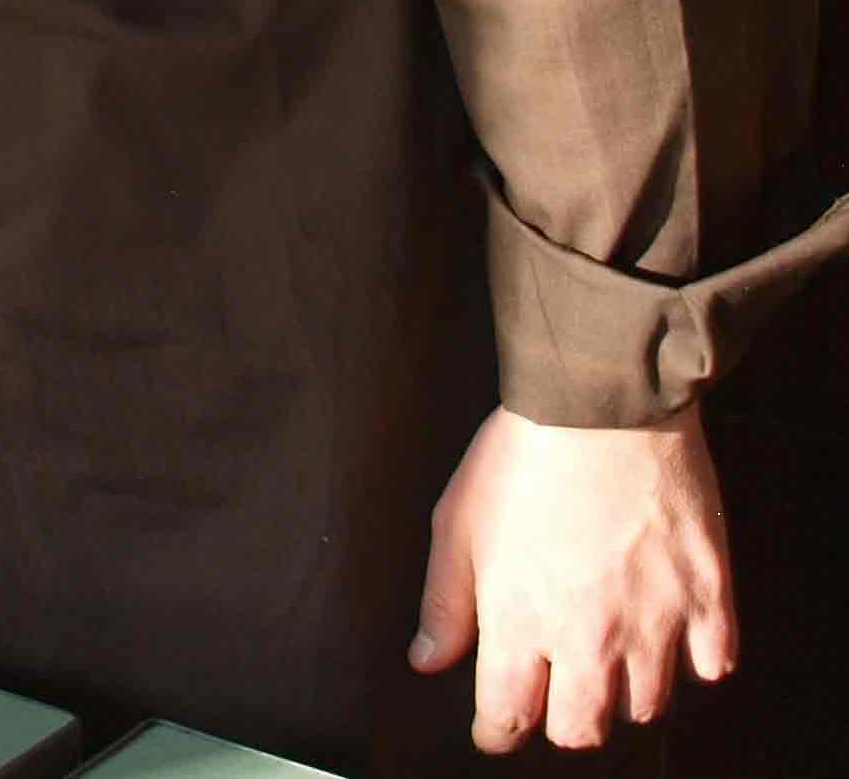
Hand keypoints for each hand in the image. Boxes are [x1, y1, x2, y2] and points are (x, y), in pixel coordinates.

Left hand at [411, 402, 736, 752]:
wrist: (600, 407)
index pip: (508, 718)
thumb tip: (427, 659)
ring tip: (608, 656)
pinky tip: (668, 634)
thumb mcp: (456, 525)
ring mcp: (656, 624)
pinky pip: (712, 667)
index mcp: (521, 623)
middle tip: (555, 689)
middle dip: (561, 721)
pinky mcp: (708, 600)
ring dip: (624, 692)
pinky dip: (692, 662)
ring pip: (647, 707)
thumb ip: (444, 602)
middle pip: (583, 731)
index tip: (495, 728)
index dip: (496, 731)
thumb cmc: (520, 459)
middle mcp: (590, 639)